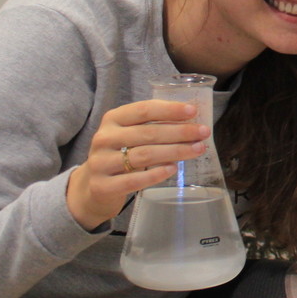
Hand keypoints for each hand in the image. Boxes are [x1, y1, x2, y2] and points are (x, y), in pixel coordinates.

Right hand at [66, 99, 207, 230]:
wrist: (93, 187)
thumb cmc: (121, 155)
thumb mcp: (130, 135)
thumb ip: (154, 126)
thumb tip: (193, 121)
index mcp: (113, 119)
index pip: (144, 110)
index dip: (170, 109)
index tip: (194, 111)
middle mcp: (104, 138)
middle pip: (148, 133)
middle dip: (180, 132)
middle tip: (203, 133)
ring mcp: (100, 163)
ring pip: (144, 155)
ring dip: (175, 151)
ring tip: (197, 149)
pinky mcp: (102, 186)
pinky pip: (133, 180)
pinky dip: (155, 174)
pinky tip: (173, 169)